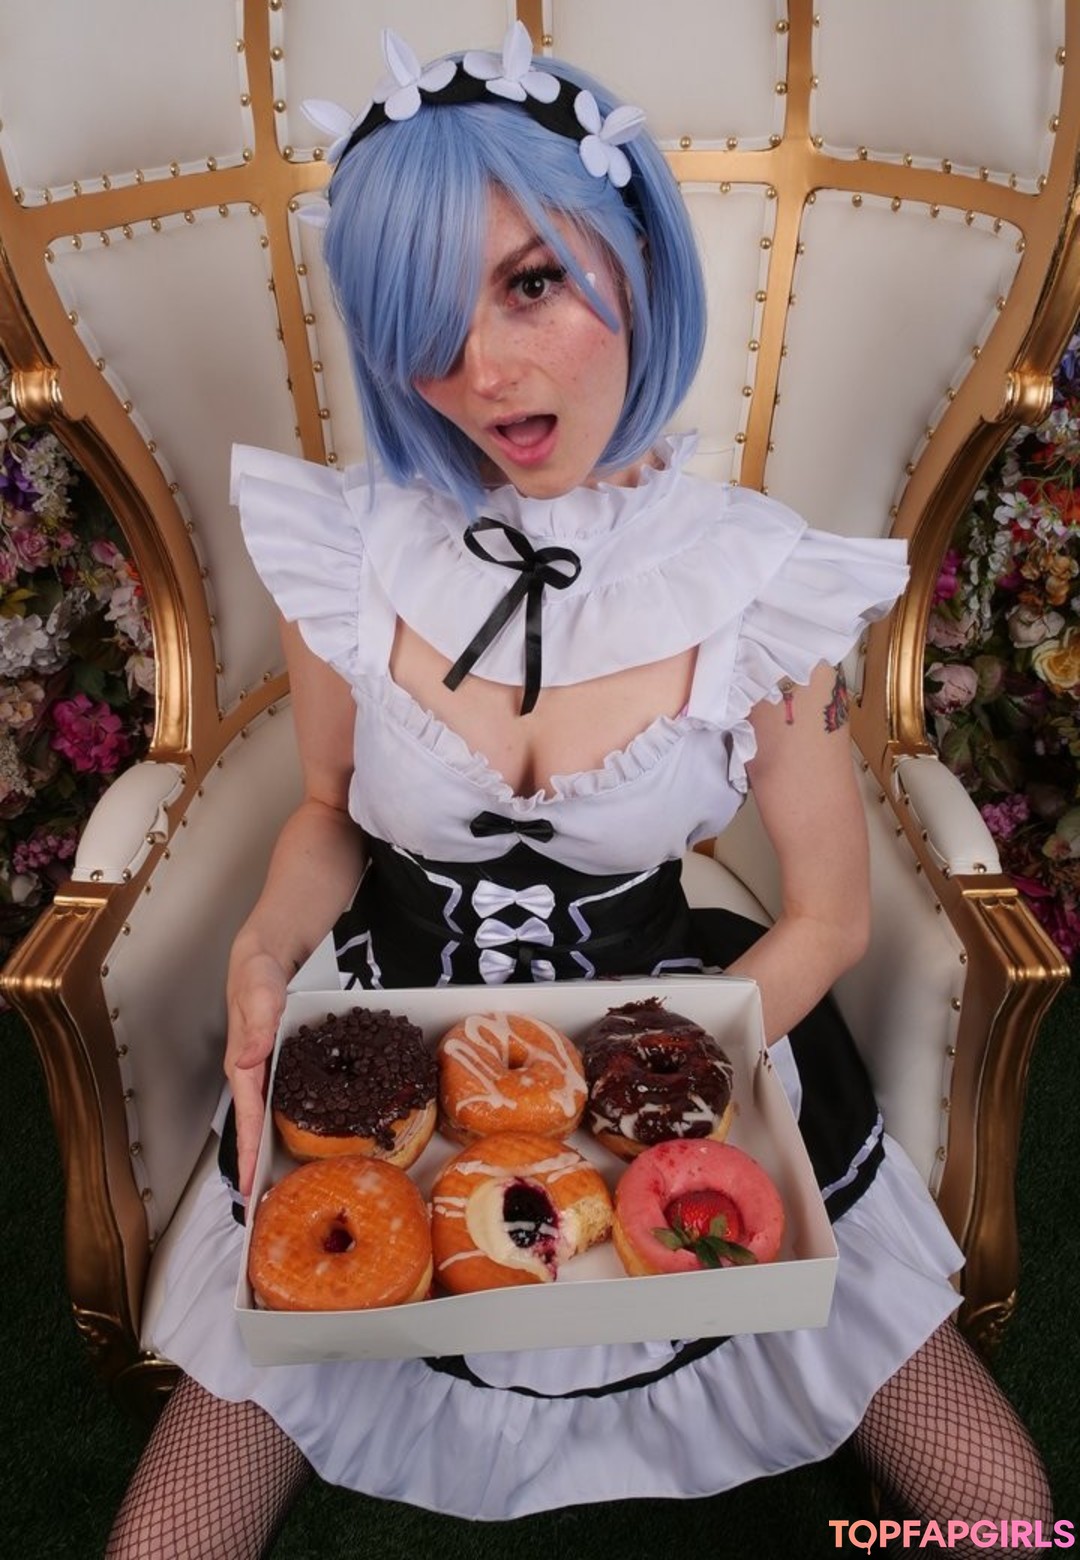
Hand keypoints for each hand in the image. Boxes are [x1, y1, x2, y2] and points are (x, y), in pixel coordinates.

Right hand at [225, 948, 288, 1198]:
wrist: (263, 957)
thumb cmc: (257, 975)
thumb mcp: (259, 994)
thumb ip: (256, 1025)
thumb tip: (250, 1059)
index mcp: (244, 1065)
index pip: (246, 1118)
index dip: (249, 1153)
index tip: (250, 1187)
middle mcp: (252, 1073)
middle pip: (252, 1128)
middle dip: (255, 1166)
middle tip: (262, 1205)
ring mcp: (265, 1071)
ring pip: (265, 1119)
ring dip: (268, 1151)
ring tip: (276, 1186)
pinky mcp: (278, 1065)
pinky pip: (279, 1102)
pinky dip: (282, 1126)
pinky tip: (298, 1141)